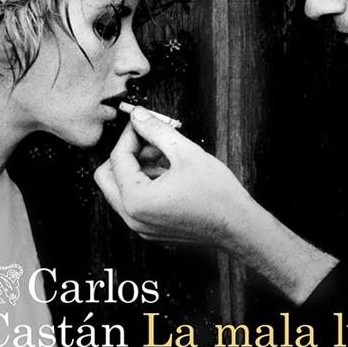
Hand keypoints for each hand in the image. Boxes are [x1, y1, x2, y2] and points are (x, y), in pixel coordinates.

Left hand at [94, 106, 249, 245]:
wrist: (240, 228)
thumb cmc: (219, 196)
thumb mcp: (186, 153)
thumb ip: (156, 130)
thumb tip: (138, 116)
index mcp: (136, 200)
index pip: (118, 158)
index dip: (131, 134)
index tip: (145, 122)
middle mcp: (133, 218)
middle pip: (107, 176)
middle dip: (126, 154)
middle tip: (150, 142)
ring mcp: (141, 227)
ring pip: (120, 189)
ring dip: (137, 168)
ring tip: (167, 157)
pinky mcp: (151, 230)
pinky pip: (135, 202)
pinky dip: (145, 184)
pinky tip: (170, 173)